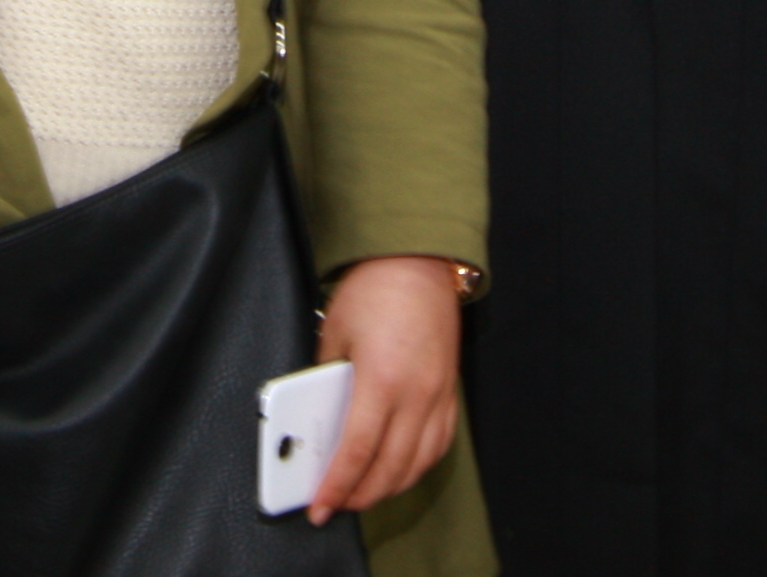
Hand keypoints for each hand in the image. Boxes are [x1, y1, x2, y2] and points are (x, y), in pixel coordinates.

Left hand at [307, 256, 463, 523]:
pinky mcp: (450, 390)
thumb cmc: (373, 290)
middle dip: (362, 495)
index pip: (357, 451)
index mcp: (382, 380)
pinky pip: (438, 444)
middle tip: (338, 506)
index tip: (321, 507)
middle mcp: (417, 394)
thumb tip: (316, 419)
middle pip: (391, 467)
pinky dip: (417, 465)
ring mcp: (439, 394)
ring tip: (364, 493)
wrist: (418, 260)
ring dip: (391, 486)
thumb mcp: (334, 334)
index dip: (337, 485)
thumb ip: (327, 380)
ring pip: (419, 462)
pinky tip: (399, 469)